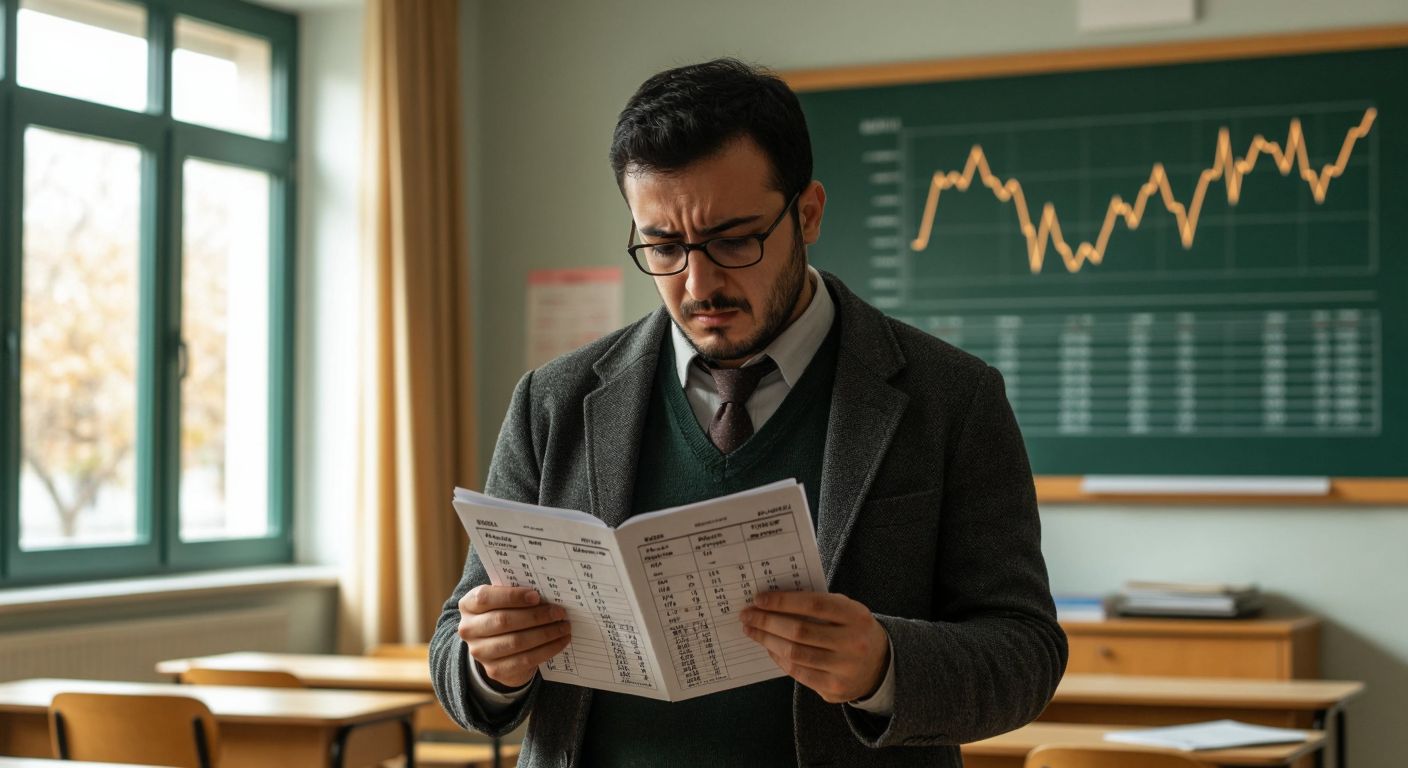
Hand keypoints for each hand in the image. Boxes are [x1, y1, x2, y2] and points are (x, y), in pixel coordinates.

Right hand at [457, 585, 571, 688]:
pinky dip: (547, 649)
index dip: (512, 596)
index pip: (486, 598)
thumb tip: (547, 592)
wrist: (495, 647)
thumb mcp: (502, 601)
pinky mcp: (495, 670)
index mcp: (468, 605)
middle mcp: (468, 629)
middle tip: (559, 612)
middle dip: (536, 616)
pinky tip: (561, 641)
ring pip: (516, 642)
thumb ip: (515, 594)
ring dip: (545, 633)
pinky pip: (525, 659)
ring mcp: (480, 652)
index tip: (537, 596)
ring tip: (564, 626)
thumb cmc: (503, 613)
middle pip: (503, 621)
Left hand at [740, 590, 889, 703]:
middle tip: (747, 615)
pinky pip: (798, 673)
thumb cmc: (853, 629)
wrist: (881, 665)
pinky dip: (779, 658)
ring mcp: (844, 669)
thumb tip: (774, 600)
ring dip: (767, 640)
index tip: (759, 599)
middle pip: (800, 631)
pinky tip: (769, 648)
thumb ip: (818, 603)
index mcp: (856, 616)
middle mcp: (853, 643)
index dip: (784, 601)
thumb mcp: (846, 610)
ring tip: (752, 631)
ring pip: (795, 654)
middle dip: (768, 622)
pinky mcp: (834, 689)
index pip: (814, 604)